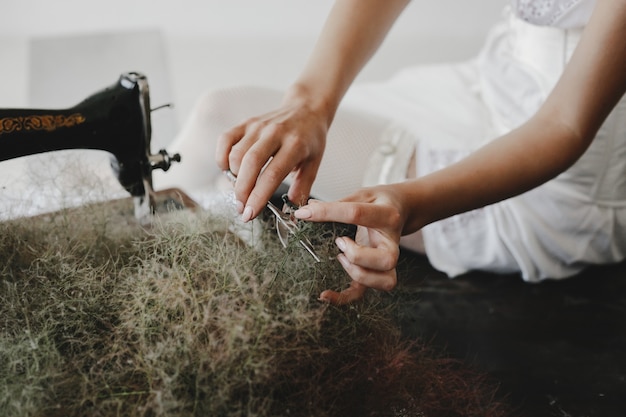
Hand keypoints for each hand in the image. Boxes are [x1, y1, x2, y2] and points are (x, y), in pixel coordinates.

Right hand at [215, 91, 328, 221]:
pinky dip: (222, 157)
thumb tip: (292, 212)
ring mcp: (258, 126)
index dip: (258, 197)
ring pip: (236, 154)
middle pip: (251, 164)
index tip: (249, 215)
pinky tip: (229, 169)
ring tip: (242, 188)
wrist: (307, 109)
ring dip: (234, 177)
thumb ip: (302, 189)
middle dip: (242, 191)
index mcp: (295, 145)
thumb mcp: (314, 164)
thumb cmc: (310, 140)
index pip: (272, 175)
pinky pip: (225, 140)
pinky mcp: (246, 123)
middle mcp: (275, 133)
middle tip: (241, 208)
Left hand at [294, 186, 407, 303]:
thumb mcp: (363, 194)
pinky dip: (344, 298)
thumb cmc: (381, 202)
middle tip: (339, 242)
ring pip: (384, 280)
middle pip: (384, 259)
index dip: (326, 212)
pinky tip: (326, 294)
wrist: (402, 208)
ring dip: (357, 273)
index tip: (304, 213)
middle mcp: (392, 242)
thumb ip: (339, 203)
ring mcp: (387, 260)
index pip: (356, 214)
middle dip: (357, 255)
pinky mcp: (376, 272)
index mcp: (387, 215)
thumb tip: (308, 208)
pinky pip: (364, 292)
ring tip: (341, 258)